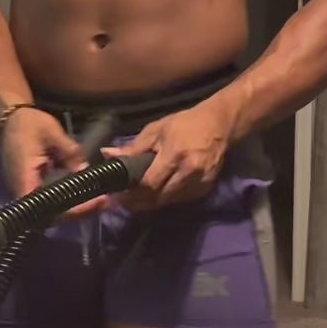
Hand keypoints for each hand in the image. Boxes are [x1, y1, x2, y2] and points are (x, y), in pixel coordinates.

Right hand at [0, 109, 107, 216]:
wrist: (10, 119)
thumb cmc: (28, 123)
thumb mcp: (52, 132)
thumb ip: (69, 152)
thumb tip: (84, 171)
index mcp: (24, 176)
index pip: (46, 206)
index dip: (70, 210)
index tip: (93, 202)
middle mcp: (20, 189)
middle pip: (48, 215)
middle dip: (76, 212)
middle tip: (101, 202)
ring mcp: (23, 190)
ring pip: (48, 211)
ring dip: (72, 209)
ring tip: (97, 201)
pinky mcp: (28, 187)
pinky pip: (47, 202)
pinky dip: (65, 201)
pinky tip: (82, 194)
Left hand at [102, 99, 236, 210]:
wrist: (219, 125)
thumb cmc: (184, 124)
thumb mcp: (156, 130)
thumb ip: (133, 147)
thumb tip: (107, 155)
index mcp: (174, 155)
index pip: (149, 183)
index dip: (131, 194)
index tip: (116, 195)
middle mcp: (188, 171)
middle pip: (158, 198)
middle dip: (138, 203)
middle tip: (122, 201)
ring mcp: (200, 182)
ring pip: (168, 202)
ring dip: (151, 203)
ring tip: (135, 198)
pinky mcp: (206, 189)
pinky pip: (180, 200)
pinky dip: (166, 198)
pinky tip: (157, 193)